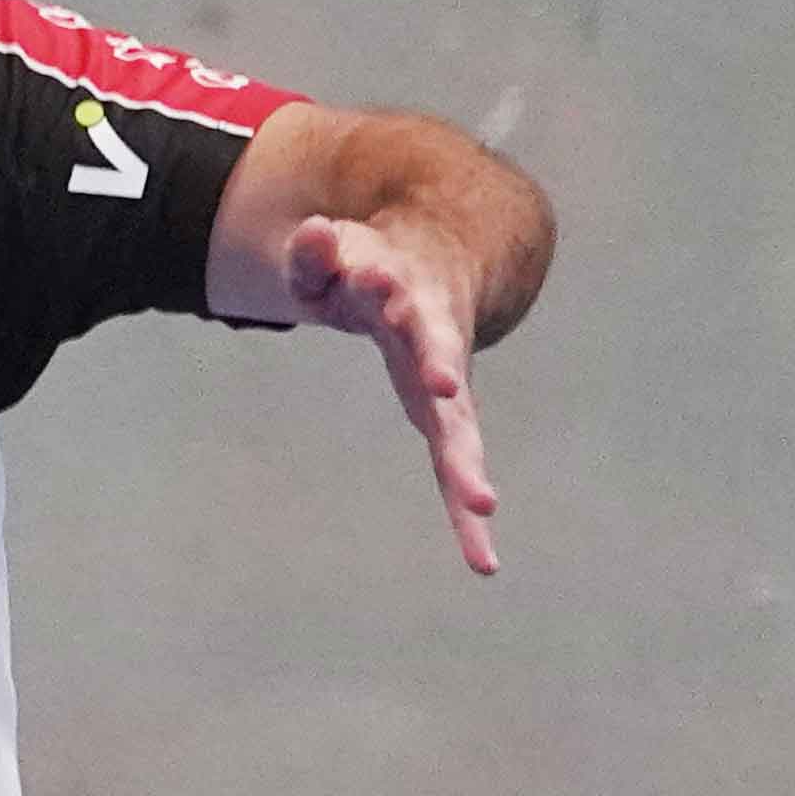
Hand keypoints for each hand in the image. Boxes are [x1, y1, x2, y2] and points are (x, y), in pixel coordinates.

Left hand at [281, 212, 499, 576]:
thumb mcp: (336, 253)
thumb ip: (316, 252)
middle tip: (446, 397)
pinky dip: (464, 515)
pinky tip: (482, 561)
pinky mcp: (443, 420)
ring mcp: (443, 387)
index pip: (411, 312)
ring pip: (457, 432)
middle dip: (443, 382)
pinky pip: (453, 470)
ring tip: (482, 508)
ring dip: (466, 468)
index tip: (404, 317)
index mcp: (410, 301)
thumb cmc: (369, 264)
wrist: (434, 265)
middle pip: (441, 370)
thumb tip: (312, 234)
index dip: (408, 313)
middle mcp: (437, 346)